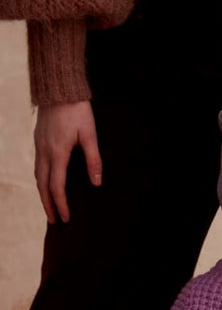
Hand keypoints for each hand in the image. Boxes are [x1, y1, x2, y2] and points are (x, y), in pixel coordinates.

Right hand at [34, 101, 101, 223]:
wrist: (59, 87)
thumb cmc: (77, 110)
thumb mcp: (90, 134)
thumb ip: (93, 160)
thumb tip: (96, 183)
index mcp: (57, 153)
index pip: (57, 186)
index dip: (61, 204)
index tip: (66, 218)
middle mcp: (44, 151)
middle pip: (43, 185)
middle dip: (48, 205)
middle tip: (54, 221)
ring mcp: (39, 145)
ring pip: (37, 176)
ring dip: (42, 194)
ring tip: (49, 208)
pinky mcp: (38, 140)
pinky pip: (37, 166)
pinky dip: (41, 180)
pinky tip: (46, 185)